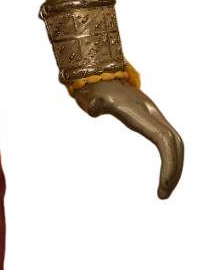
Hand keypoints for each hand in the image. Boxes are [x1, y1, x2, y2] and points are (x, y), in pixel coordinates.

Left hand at [73, 79, 183, 198]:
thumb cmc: (95, 88)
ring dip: (174, 167)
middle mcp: (152, 113)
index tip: (161, 188)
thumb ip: (96, 102)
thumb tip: (93, 108)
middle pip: (175, 142)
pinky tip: (162, 176)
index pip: (164, 139)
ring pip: (175, 142)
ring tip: (163, 192)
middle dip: (174, 170)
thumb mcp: (94, 96)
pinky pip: (167, 141)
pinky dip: (169, 159)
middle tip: (162, 195)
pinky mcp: (151, 119)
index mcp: (141, 112)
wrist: (98, 74)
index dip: (169, 163)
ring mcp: (153, 116)